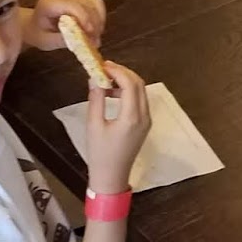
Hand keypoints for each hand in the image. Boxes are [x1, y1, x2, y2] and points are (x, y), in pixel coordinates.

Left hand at [24, 0, 106, 51]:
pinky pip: (95, 1)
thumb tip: (85, 42)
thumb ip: (63, 40)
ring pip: (93, 1)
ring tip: (97, 35)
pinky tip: (98, 27)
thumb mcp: (47, 41)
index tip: (91, 34)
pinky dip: (100, 14)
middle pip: (85, 3)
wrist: (34, 24)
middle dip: (94, 21)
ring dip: (99, 18)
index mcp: (49, 3)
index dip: (84, 17)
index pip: (71, 5)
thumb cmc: (39, 34)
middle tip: (96, 40)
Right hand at [84, 63, 150, 194]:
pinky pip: (140, 101)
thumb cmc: (100, 154)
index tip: (102, 65)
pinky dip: (129, 92)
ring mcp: (147, 120)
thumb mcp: (94, 125)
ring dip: (126, 81)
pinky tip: (113, 93)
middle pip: (139, 84)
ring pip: (141, 91)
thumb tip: (95, 78)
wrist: (112, 176)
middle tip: (104, 67)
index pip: (130, 84)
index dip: (117, 71)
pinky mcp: (145, 124)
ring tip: (106, 78)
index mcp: (131, 117)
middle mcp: (144, 116)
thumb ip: (96, 99)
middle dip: (123, 72)